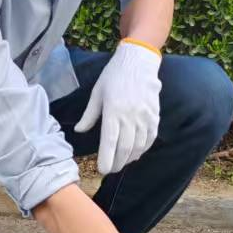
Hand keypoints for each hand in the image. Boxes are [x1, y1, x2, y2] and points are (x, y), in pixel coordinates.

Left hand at [74, 42, 160, 175]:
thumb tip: (79, 131)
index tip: (103, 170)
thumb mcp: (97, 93)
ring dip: (130, 158)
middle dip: (118, 163)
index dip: (107, 158)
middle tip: (111, 170)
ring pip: (138, 145)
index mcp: (113, 110)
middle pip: (124, 147)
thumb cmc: (113, 76)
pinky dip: (143, 148)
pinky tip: (136, 153)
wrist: (138, 62)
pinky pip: (150, 137)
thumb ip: (89, 115)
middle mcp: (130, 115)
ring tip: (122, 163)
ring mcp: (144, 116)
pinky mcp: (154, 115)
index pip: (110, 141)